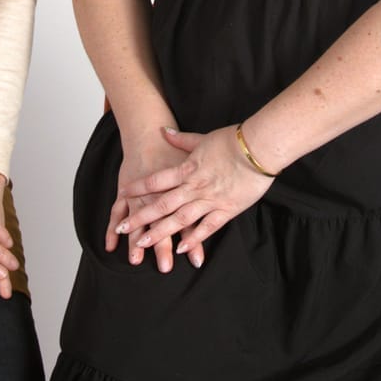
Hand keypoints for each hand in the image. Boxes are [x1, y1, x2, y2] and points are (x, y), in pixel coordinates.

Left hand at [115, 125, 273, 255]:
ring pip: (180, 219)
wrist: (258, 148)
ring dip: (160, 232)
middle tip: (123, 229)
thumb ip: (181, 140)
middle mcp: (194, 187)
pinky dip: (194, 239)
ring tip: (143, 243)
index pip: (156, 180)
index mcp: (187, 169)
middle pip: (162, 204)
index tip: (122, 195)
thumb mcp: (202, 138)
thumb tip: (164, 131)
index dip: (138, 189)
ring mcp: (210, 200)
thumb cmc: (232, 141)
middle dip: (141, 217)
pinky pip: (207, 227)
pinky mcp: (227, 210)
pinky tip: (181, 249)